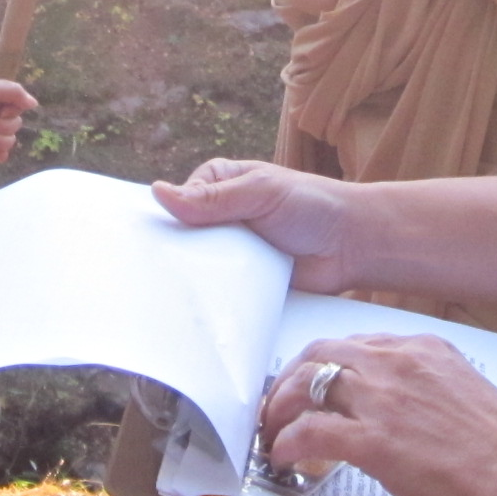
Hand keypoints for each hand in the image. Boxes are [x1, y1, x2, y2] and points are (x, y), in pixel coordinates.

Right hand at [151, 158, 360, 292]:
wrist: (353, 245)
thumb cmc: (311, 204)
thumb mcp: (260, 193)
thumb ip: (213, 198)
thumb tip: (159, 192)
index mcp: (220, 184)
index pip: (178, 201)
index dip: (163, 220)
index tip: (143, 240)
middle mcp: (222, 218)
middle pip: (183, 237)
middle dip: (173, 253)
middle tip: (146, 275)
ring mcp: (233, 251)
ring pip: (199, 267)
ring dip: (190, 278)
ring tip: (164, 297)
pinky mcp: (246, 282)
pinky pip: (221, 291)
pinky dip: (211, 298)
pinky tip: (194, 311)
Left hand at [261, 334, 496, 495]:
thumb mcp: (464, 400)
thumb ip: (425, 394)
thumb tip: (397, 414)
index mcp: (426, 350)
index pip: (357, 344)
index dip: (326, 366)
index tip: (314, 384)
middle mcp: (400, 363)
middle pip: (321, 354)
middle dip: (293, 379)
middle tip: (280, 406)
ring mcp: (385, 399)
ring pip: (307, 384)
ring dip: (281, 409)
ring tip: (272, 431)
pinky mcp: (375, 440)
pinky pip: (309, 431)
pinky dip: (288, 442)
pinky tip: (284, 456)